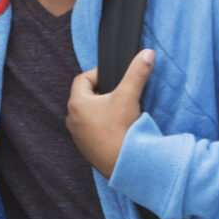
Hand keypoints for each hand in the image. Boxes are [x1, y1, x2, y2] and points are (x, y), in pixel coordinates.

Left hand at [66, 49, 154, 177]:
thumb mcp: (129, 97)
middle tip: (121, 93)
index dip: (98, 74)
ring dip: (103, 110)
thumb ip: (137, 73)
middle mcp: (72, 119)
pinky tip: (119, 128)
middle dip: (103, 92)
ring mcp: (78, 135)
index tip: (115, 77)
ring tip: (121, 110)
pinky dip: (103, 125)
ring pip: (89, 114)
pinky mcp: (86, 148)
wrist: (122, 165)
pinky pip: (92, 130)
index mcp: (77, 103)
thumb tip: (147, 53)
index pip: (83, 79)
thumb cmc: (121, 131)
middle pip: (86, 96)